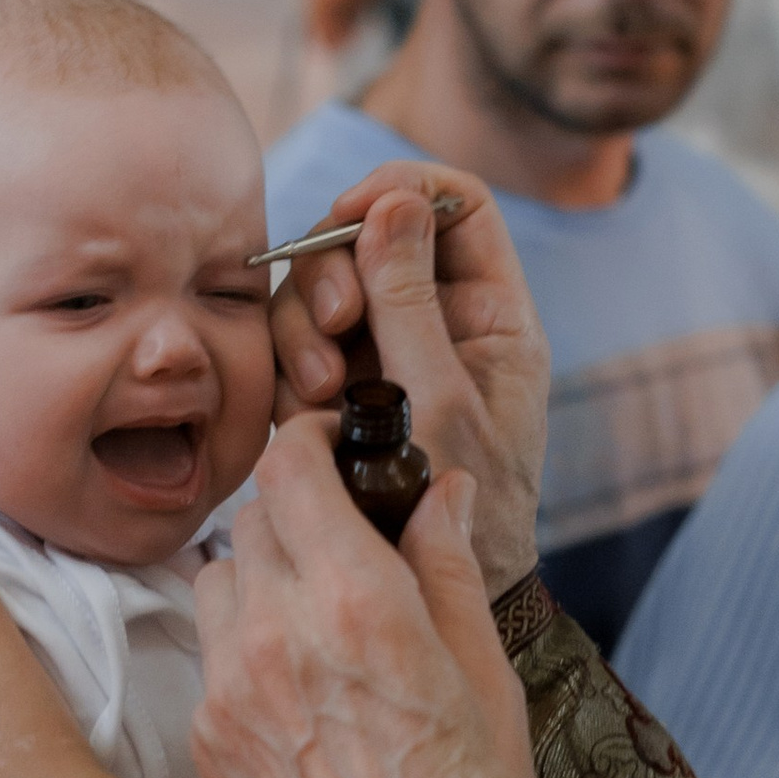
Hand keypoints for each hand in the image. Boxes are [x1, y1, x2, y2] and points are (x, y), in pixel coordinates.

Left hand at [191, 428, 541, 777]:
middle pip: (252, 516)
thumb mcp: (487, 677)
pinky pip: (211, 658)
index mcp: (358, 602)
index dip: (310, 442)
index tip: (337, 451)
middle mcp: (277, 633)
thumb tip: (441, 489)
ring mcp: (229, 690)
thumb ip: (449, 569)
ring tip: (315, 615)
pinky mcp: (208, 742)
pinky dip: (245, 649)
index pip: (290, 467)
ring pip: (217, 580)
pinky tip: (298, 690)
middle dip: (296, 508)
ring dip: (259, 575)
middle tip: (342, 537)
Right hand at [267, 170, 547, 596]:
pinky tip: (303, 415)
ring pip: (322, 290)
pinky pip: (297, 346)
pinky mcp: (340, 389)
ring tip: (319, 394)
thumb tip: (393, 203)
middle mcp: (436, 319)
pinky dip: (290, 367)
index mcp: (489, 310)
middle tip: (335, 324)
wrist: (438, 588)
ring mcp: (384, 351)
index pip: (454, 204)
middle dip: (334, 268)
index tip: (352, 213)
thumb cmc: (464, 507)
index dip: (400, 189)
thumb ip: (412, 301)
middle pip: (367, 237)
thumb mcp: (442, 398)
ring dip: (304, 327)